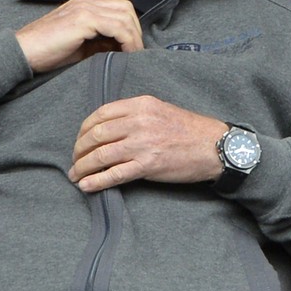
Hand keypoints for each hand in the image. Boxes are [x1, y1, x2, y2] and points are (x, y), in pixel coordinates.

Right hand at [15, 0, 142, 72]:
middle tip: (136, 52)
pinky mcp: (82, 20)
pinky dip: (127, 40)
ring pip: (125, 15)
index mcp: (83, 6)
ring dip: (134, 37)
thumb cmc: (46, 54)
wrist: (20, 54)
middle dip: (136, 31)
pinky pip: (117, 26)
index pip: (119, 8)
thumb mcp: (79, 48)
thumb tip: (121, 50)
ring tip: (133, 56)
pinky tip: (125, 55)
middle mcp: (85, 2)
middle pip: (126, 8)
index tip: (133, 49)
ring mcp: (83, 8)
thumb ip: (99, 44)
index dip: (130, 28)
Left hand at [69, 96, 227, 192]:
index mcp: (141, 105)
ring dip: (82, 167)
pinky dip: (96, 181)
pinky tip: (87, 186)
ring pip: (100, 155)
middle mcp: (139, 122)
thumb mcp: (161, 110)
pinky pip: (114, 174)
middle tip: (75, 160)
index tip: (80, 139)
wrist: (215, 147)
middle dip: (79, 149)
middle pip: (95, 135)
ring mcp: (142, 144)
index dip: (84, 129)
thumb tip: (108, 127)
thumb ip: (135, 114)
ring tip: (76, 175)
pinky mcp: (148, 165)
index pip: (100, 114)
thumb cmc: (190, 130)